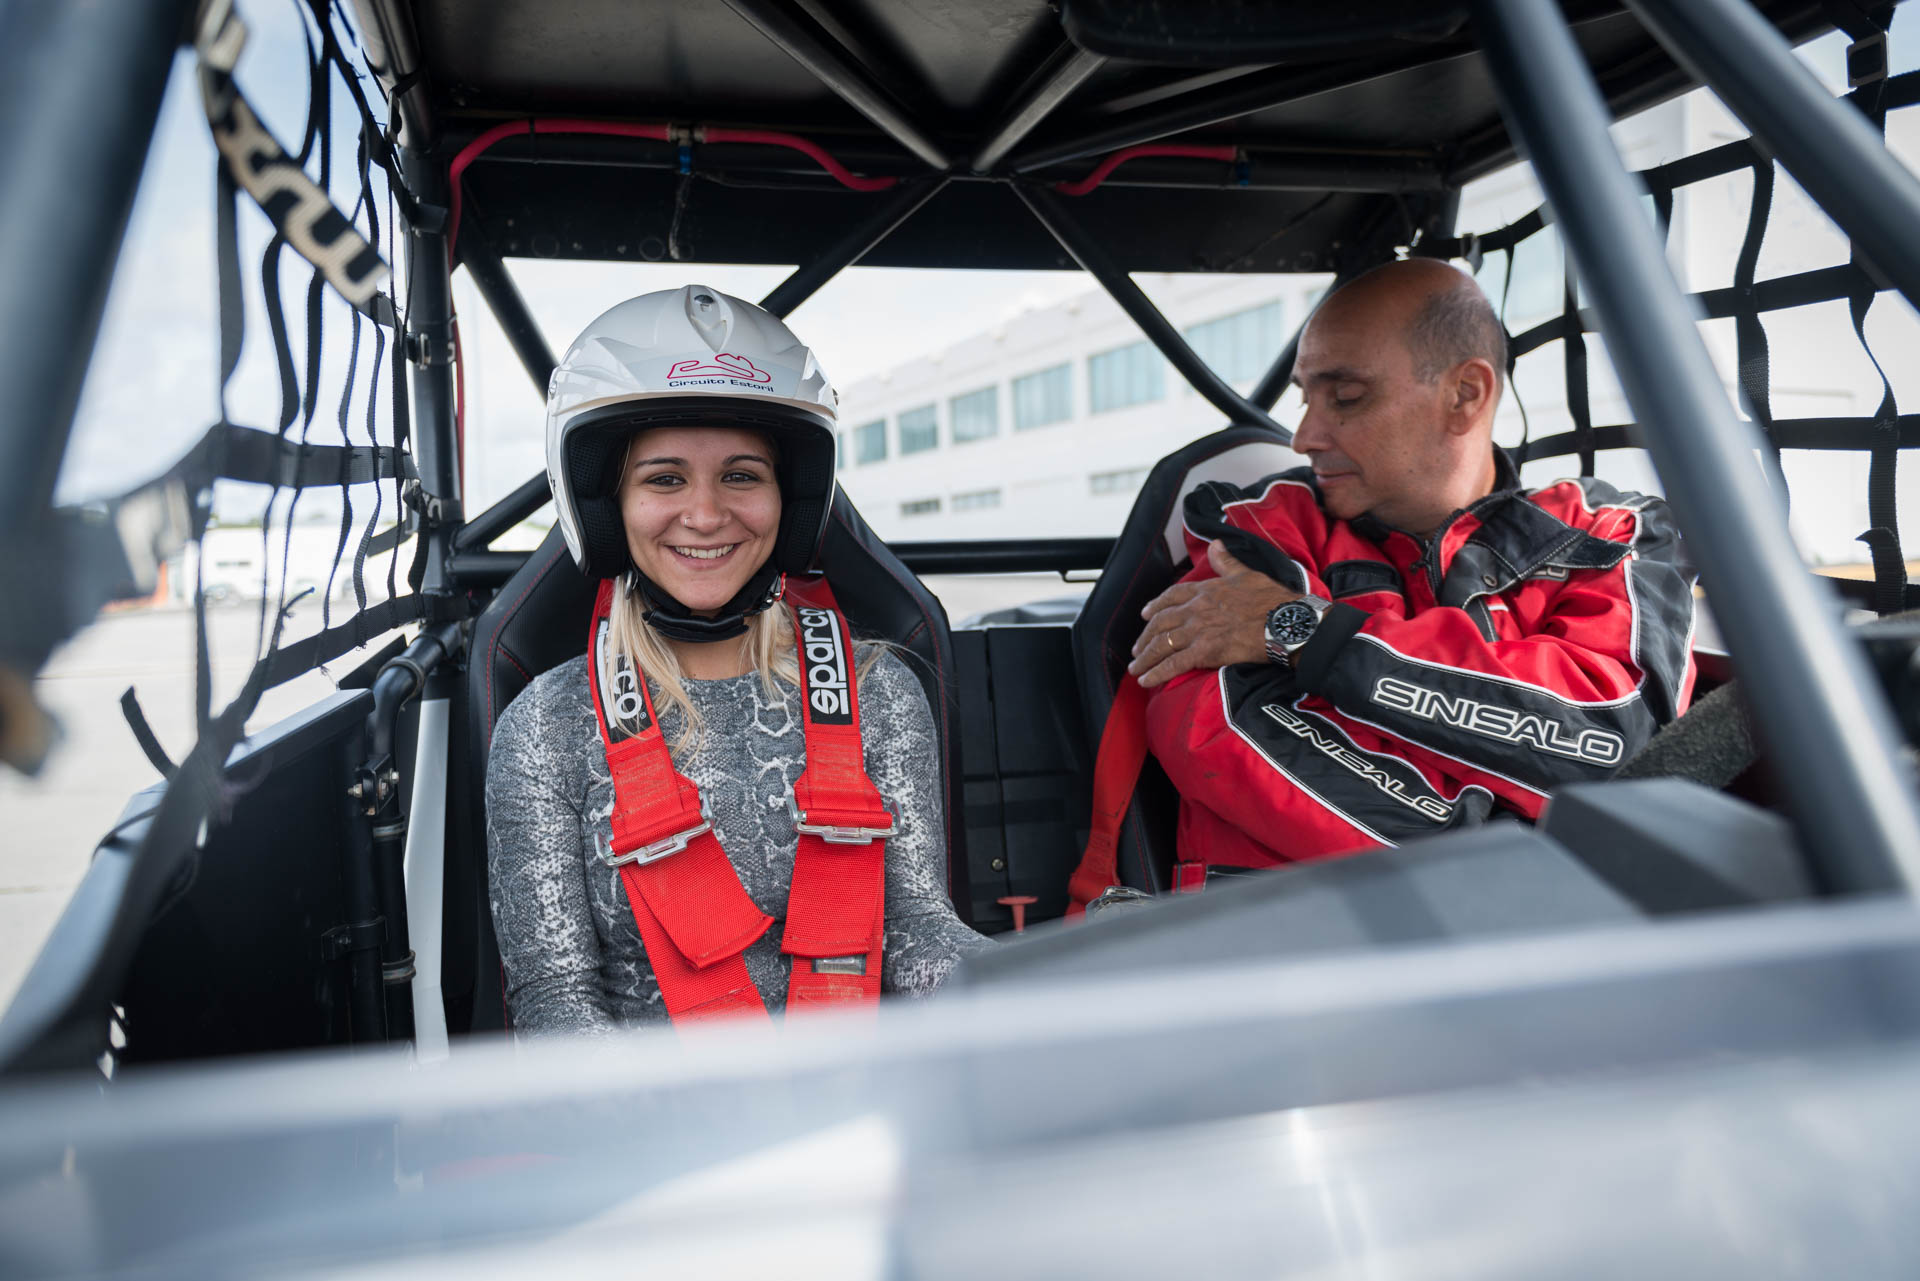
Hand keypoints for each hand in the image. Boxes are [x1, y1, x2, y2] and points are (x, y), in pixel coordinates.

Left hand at [1129, 540, 1298, 688]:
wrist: (1285, 622)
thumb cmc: (1271, 599)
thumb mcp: (1246, 573)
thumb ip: (1226, 561)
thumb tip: (1215, 544)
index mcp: (1205, 590)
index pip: (1172, 596)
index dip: (1156, 606)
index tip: (1146, 614)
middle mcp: (1196, 610)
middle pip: (1161, 624)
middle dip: (1146, 638)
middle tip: (1137, 649)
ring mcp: (1198, 631)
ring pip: (1162, 645)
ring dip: (1146, 658)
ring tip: (1136, 669)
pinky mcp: (1205, 652)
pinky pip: (1174, 664)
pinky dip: (1157, 673)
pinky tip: (1147, 680)